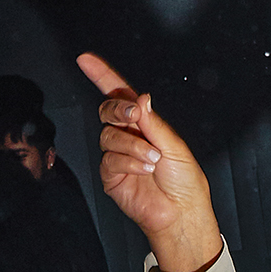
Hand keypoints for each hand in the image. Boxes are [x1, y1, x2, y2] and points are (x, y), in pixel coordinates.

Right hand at [76, 52, 223, 271]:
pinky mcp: (111, 175)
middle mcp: (129, 136)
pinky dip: (128, 161)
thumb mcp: (173, 144)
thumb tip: (140, 97)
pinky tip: (143, 169)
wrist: (181, 212)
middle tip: (134, 116)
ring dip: (132, 144)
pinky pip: (109, 159)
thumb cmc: (184, 180)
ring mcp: (118, 155)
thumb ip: (152, 122)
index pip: (120, 94)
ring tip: (152, 159)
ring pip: (108, 135)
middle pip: (108, 110)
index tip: (86, 59)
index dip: (102, 75)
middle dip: (118, 109)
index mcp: (145, 123)